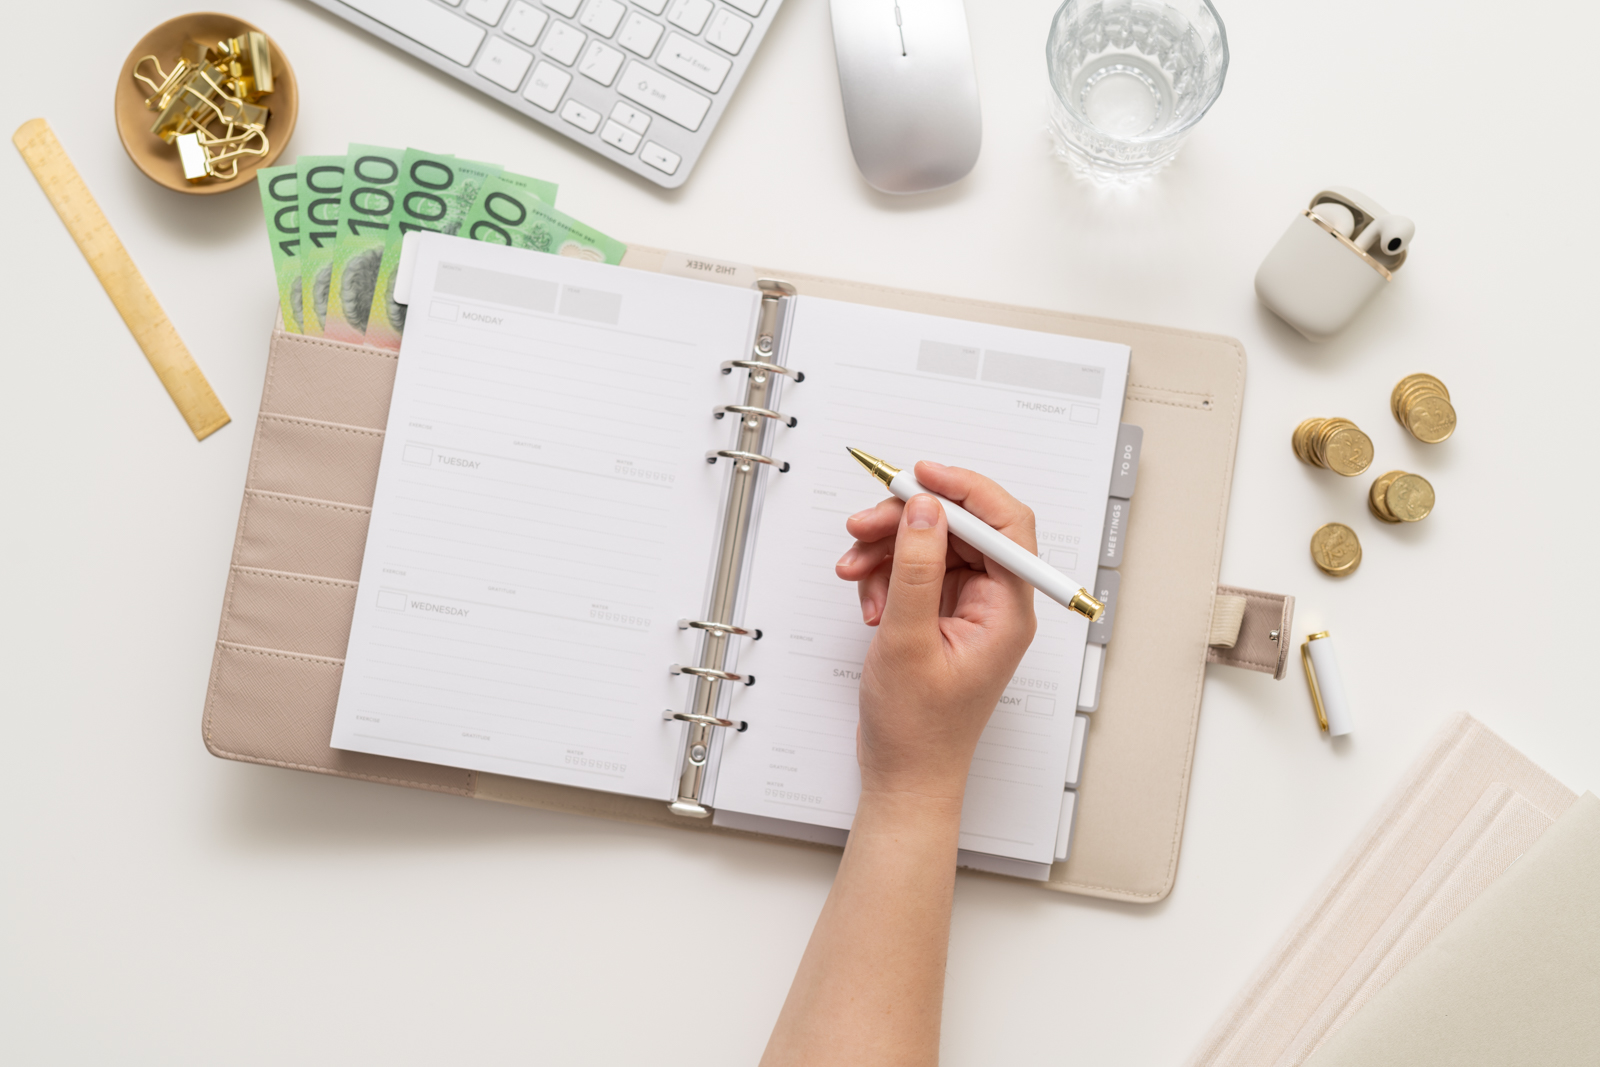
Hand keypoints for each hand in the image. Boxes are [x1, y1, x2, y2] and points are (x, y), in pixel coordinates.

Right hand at [834, 462, 1037, 801]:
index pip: (1004, 524)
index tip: (920, 476)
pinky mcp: (941, 616)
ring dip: (888, 551)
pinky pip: (915, 572)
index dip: (964, 490)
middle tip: (863, 525)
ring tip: (855, 572)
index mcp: (1007, 611)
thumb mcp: (908, 640)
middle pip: (959, 530)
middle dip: (907, 523)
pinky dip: (885, 576)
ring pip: (930, 547)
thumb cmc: (919, 729)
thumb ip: (916, 570)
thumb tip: (926, 511)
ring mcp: (967, 610)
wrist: (904, 775)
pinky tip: (869, 603)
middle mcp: (994, 604)